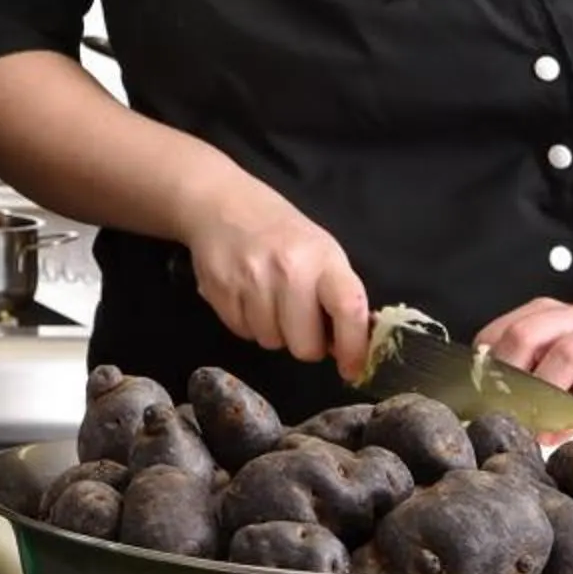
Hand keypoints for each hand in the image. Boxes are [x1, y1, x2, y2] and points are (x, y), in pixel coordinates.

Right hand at [177, 190, 372, 383]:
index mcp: (323, 259)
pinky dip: (248, 323)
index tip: (352, 368)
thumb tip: (349, 348)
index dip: (353, 346)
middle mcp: (288, 270)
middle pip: (305, 345)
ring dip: (274, 331)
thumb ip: (337, 295)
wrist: (224, 206)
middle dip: (306, 343)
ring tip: (270, 301)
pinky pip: (242, 333)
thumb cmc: (284, 234)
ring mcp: (250, 281)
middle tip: (302, 324)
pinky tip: (247, 297)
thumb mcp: (322, 253)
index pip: (348, 309)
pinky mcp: (219, 290)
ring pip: (271, 343)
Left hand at [477, 298, 572, 427]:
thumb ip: (527, 374)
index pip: (504, 330)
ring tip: (529, 423)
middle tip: (498, 411)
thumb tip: (479, 402)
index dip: (484, 365)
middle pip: (529, 334)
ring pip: (569, 353)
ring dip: (542, 392)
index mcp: (553, 316)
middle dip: (507, 374)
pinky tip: (561, 434)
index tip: (473, 397)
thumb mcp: (561, 369)